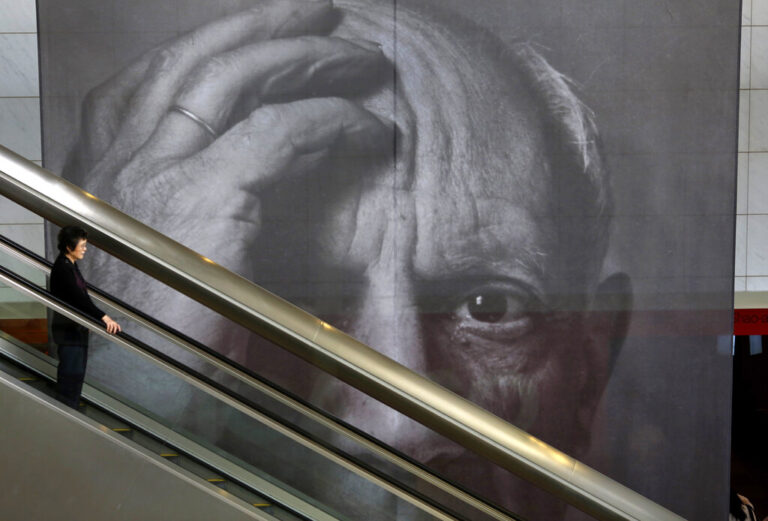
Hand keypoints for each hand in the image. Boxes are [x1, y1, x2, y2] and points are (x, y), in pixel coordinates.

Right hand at [64, 0, 391, 345]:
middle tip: (321, 14)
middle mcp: (121, 158)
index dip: (214, 44)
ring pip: (233, 81)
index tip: (260, 31)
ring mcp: (156, 173)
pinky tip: (366, 128)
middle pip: (196, 62)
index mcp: (106, 170)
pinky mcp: (202, 199)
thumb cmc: (155, 332)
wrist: (135, 393)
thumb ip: (183, 202)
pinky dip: (330, 123)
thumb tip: (244, 174)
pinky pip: (279, 135)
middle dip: (264, 28)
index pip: (154, 80)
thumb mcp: (156, 251)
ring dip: (305, 59)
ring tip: (359, 58)